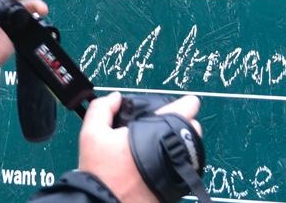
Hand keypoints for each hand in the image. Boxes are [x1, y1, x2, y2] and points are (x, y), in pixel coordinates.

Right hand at [79, 93, 202, 202]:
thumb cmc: (102, 172)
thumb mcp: (92, 135)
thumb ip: (102, 109)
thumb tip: (115, 98)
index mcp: (163, 128)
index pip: (190, 105)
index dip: (181, 104)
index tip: (168, 111)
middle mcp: (179, 148)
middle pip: (193, 127)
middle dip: (180, 125)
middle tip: (158, 131)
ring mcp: (181, 169)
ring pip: (190, 148)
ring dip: (178, 145)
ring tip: (155, 149)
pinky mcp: (179, 187)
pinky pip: (184, 167)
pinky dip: (175, 163)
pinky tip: (156, 166)